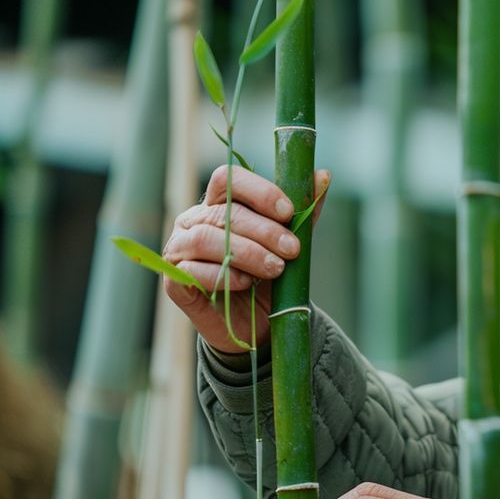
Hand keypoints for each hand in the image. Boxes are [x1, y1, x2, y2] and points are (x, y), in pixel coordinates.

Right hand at [162, 165, 330, 352]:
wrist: (258, 324)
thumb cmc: (269, 275)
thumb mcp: (290, 241)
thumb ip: (304, 211)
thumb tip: (324, 175)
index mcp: (217, 204)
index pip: (227, 179)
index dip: (259, 192)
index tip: (288, 212)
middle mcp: (192, 222)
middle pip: (224, 213)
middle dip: (265, 231)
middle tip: (292, 250)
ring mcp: (179, 250)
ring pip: (207, 239)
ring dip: (248, 253)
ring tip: (276, 269)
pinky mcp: (175, 282)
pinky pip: (194, 271)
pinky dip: (226, 276)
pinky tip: (248, 283)